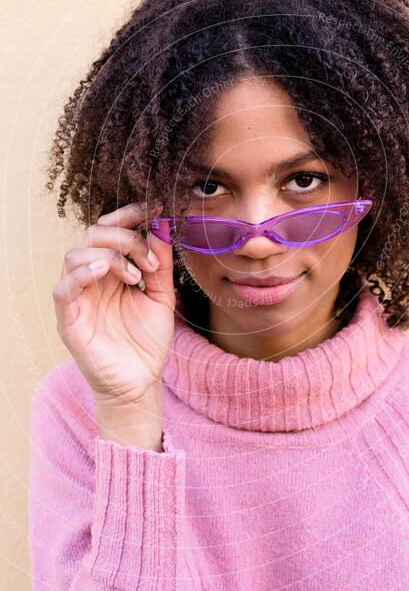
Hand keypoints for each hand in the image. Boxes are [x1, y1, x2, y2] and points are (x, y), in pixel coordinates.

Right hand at [52, 201, 175, 405]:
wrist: (140, 382)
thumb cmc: (147, 341)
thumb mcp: (162, 297)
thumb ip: (162, 265)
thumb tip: (161, 230)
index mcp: (112, 270)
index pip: (110, 230)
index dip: (129, 214)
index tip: (154, 208)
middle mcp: (92, 278)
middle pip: (93, 235)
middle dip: (125, 237)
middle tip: (150, 260)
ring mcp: (78, 297)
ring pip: (75, 254)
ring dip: (110, 256)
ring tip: (136, 276)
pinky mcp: (68, 318)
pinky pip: (63, 288)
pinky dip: (82, 274)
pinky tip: (106, 274)